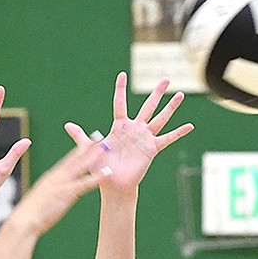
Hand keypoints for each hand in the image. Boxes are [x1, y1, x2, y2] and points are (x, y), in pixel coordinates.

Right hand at [10, 138, 110, 236]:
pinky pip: (85, 183)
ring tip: (107, 147)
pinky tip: (108, 172)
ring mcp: (62, 183)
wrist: (24, 221)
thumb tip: (54, 195)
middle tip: (99, 136)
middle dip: (88, 146)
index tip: (86, 142)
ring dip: (95, 156)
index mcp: (51, 177)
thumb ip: (50, 194)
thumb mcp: (41, 199)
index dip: (78, 150)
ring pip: (82, 166)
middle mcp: (57, 176)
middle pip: (75, 158)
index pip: (67, 160)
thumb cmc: (31, 214)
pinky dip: (97, 177)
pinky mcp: (67, 193)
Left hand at [64, 72, 192, 196]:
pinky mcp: (151, 149)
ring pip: (160, 118)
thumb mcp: (89, 149)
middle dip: (157, 93)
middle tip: (166, 79)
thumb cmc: (101, 167)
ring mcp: (144, 138)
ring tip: (180, 95)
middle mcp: (134, 129)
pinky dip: (178, 133)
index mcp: (119, 126)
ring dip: (170, 107)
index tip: (122, 75)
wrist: (112, 184)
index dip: (120, 89)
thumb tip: (67, 125)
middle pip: (148, 106)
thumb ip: (81, 136)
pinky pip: (167, 138)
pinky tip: (190, 126)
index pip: (120, 103)